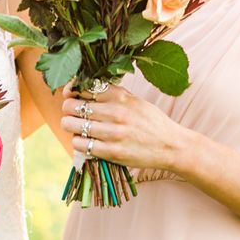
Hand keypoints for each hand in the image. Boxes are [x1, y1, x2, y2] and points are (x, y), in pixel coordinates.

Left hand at [60, 81, 185, 171]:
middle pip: (73, 106)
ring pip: (72, 125)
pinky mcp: (112, 152)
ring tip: (75, 127)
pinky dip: (78, 142)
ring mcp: (113, 133)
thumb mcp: (134, 100)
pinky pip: (81, 144)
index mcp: (120, 96)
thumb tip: (83, 87)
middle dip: (68, 109)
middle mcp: (116, 112)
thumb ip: (111, 93)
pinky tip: (84, 141)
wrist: (171, 146)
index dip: (72, 90)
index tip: (70, 94)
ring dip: (70, 126)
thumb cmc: (150, 121)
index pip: (83, 87)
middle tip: (70, 113)